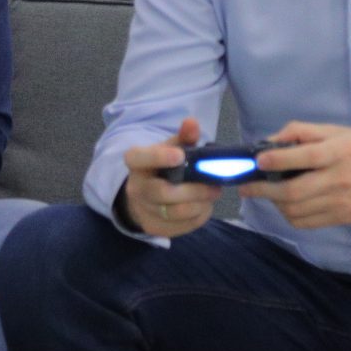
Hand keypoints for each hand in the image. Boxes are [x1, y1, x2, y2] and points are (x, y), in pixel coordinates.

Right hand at [119, 117, 216, 237]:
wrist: (146, 196)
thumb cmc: (163, 167)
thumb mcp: (172, 148)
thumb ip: (184, 137)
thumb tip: (192, 122)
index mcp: (136, 163)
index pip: (140, 158)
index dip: (158, 157)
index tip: (180, 156)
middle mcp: (136, 188)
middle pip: (163, 192)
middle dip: (194, 190)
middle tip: (215, 187)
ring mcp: (144, 210)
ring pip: (176, 213)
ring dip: (200, 204)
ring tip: (212, 195)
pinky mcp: (155, 228)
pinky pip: (182, 226)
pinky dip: (199, 216)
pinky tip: (204, 206)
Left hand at [239, 122, 350, 228]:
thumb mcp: (342, 131)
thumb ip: (307, 133)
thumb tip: (273, 139)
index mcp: (341, 152)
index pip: (305, 157)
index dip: (278, 159)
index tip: (257, 161)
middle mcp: (340, 179)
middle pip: (294, 191)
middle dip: (263, 190)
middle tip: (246, 187)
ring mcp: (341, 203)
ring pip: (296, 210)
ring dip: (274, 204)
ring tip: (265, 194)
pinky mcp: (343, 218)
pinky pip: (307, 222)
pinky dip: (290, 215)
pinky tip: (285, 205)